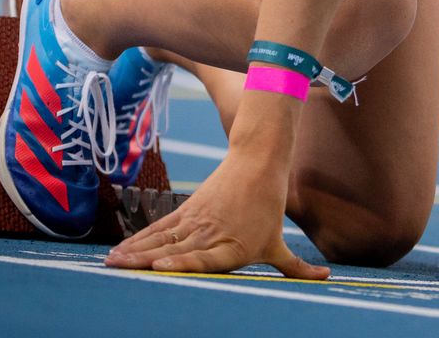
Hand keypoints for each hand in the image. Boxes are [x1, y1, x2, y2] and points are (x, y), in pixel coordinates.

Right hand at [104, 147, 327, 278]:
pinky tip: (121, 250)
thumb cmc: (269, 207)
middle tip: (120, 269)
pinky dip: (139, 240)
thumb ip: (296, 267)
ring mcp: (196, 222)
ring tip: (112, 262)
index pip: (204, 258)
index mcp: (233, 247)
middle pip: (175, 250)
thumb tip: (327, 277)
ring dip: (135, 251)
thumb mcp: (279, 242)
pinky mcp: (187, 212)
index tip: (162, 265)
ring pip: (161, 240)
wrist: (257, 161)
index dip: (182, 261)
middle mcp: (211, 235)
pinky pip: (160, 229)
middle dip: (146, 261)